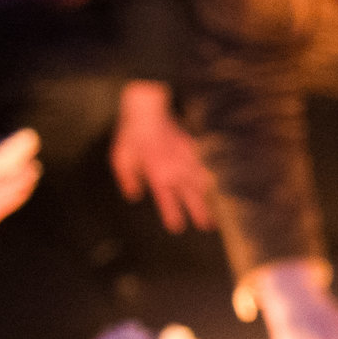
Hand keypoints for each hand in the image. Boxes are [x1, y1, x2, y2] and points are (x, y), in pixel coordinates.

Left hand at [110, 81, 213, 233]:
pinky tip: (216, 183)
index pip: (167, 201)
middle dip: (200, 212)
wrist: (148, 111)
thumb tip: (134, 195)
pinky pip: (205, 167)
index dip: (173, 215)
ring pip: (202, 183)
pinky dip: (211, 177)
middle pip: (191, 197)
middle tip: (207, 226)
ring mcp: (187, 160)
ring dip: (209, 197)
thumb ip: (128, 179)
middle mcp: (175, 172)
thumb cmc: (131, 135)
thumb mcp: (120, 159)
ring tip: (217, 209)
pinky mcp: (193, 148)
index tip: (177, 227)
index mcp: (157, 176)